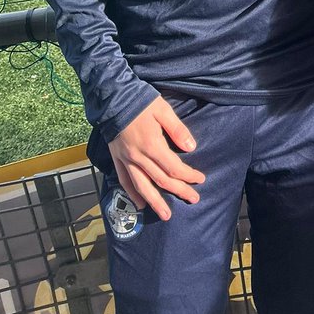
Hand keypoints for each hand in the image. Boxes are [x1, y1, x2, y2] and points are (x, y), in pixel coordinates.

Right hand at [107, 96, 204, 220]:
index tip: (200, 179)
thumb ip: (177, 130)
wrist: (113, 98)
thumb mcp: (163, 110)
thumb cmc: (141, 101)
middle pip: (161, 180)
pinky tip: (140, 204)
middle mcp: (139, 157)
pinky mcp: (117, 159)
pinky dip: (133, 194)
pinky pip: (124, 181)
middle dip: (179, 190)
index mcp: (152, 145)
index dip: (189, 175)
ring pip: (142, 186)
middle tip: (193, 199)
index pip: (174, 168)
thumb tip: (191, 148)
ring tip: (166, 215)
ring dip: (155, 202)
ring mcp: (126, 160)